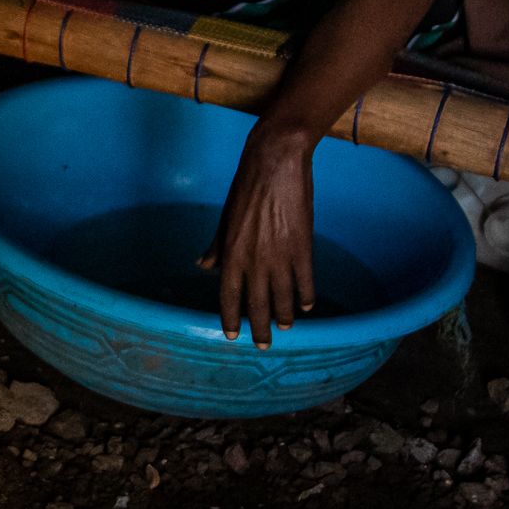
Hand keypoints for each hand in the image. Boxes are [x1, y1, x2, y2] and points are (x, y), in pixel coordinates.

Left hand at [208, 117, 317, 348]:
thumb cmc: (246, 188)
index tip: (232, 336)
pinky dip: (305, 296)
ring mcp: (280, 256)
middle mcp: (254, 260)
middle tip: (263, 345)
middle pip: (257, 305)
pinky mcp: (302, 246)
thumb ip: (216, 247)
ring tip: (285, 328)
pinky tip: (306, 307)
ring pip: (283, 298)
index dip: (230, 319)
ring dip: (284, 316)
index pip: (228, 296)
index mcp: (231, 254)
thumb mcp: (225, 218)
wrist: (275, 163)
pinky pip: (305, 280)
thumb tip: (203, 266)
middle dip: (259, 328)